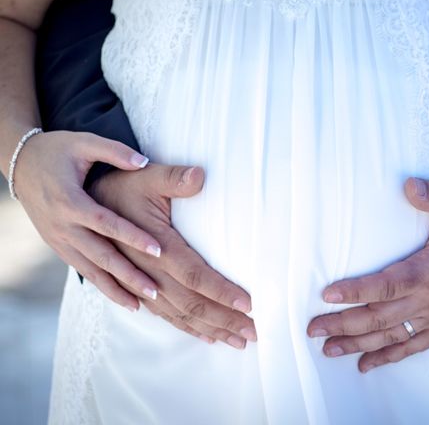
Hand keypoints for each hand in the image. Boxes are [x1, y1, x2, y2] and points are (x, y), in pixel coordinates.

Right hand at [14, 131, 162, 308]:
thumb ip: (115, 152)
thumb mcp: (84, 143)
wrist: (21, 163)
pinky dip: (102, 285)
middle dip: (128, 275)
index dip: (132, 237)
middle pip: (100, 255)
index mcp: (70, 201)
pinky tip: (121, 298)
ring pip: (90, 270)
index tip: (159, 250)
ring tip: (140, 305)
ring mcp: (58, 239)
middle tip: (156, 292)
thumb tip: (144, 161)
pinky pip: (82, 269)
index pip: (106, 223)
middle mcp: (62, 226)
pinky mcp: (58, 246)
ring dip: (115, 288)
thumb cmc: (58, 150)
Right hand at [90, 163, 256, 348]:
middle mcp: (148, 272)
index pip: (195, 276)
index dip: (222, 292)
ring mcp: (140, 284)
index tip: (249, 305)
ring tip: (238, 342)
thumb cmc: (124, 187)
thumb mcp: (148, 176)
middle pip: (191, 304)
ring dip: (210, 329)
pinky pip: (163, 315)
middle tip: (254, 333)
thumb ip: (174, 178)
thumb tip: (200, 175)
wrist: (86, 202)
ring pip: (180, 314)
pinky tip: (206, 336)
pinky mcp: (136, 288)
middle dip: (224, 320)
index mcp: (156, 247)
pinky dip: (186, 327)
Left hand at [307, 178, 428, 371]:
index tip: (326, 295)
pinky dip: (389, 357)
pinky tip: (367, 364)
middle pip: (381, 316)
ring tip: (328, 349)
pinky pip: (415, 347)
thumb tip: (409, 185)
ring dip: (359, 344)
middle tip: (312, 329)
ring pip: (393, 336)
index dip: (356, 291)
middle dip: (344, 324)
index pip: (387, 284)